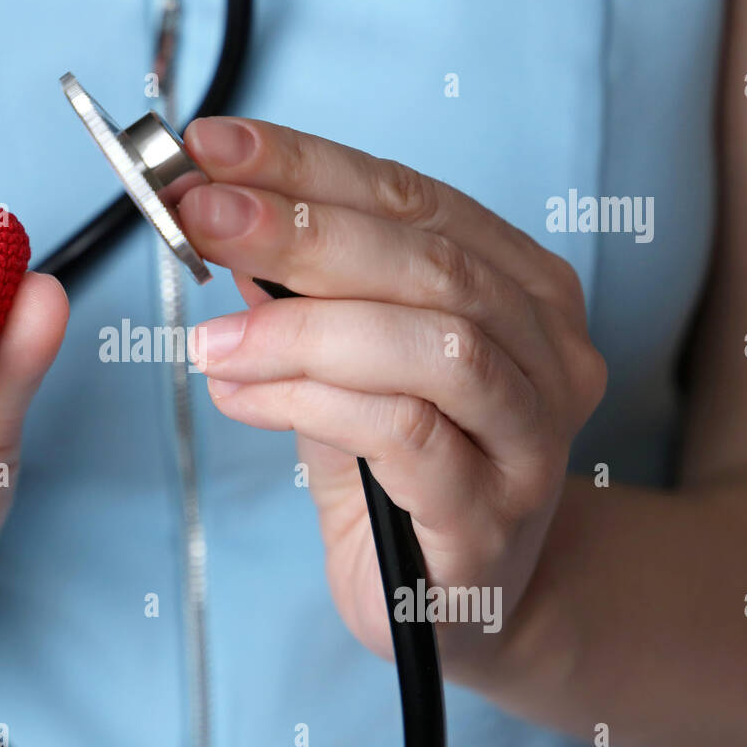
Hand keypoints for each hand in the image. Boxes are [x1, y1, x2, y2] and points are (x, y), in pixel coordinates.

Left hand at [179, 117, 605, 669]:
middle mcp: (547, 350)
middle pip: (426, 262)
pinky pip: (404, 433)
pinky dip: (310, 402)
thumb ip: (300, 296)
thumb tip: (222, 208)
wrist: (453, 600)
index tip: (211, 145)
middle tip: (200, 215)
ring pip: (430, 343)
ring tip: (209, 339)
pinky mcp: (490, 516)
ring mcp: (530, 436)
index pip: (411, 198)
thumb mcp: (343, 363)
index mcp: (520, 286)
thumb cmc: (400, 468)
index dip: (308, 165)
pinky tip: (240, 396)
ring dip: (301, 329)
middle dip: (298, 230)